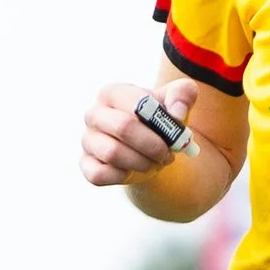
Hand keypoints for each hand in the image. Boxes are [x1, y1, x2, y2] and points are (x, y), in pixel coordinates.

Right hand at [82, 77, 197, 184]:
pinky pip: (99, 174)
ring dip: (142, 162)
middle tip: (168, 153)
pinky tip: (133, 171)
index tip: (177, 133)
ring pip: (113, 154)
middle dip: (153, 145)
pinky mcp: (86, 164)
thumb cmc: (160, 121)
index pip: (137, 104)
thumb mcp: (177, 102)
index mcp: (113, 93)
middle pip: (123, 127)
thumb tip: (177, 113)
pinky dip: (122, 176)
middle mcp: (94, 114)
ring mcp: (88, 140)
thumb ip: (183, 95)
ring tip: (154, 161)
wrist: (149, 150)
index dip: (161, 122)